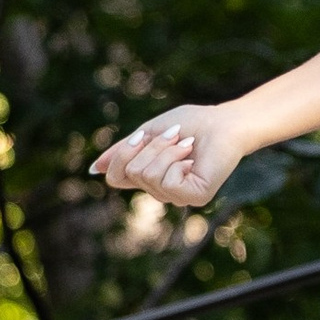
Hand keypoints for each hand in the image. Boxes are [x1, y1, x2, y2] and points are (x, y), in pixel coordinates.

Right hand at [90, 103, 244, 208]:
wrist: (224, 121)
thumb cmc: (190, 124)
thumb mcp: (147, 134)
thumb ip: (122, 152)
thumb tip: (94, 169)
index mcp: (149, 178)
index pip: (115, 177)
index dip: (122, 154)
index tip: (144, 135)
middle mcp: (161, 191)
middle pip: (130, 172)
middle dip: (150, 146)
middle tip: (176, 137)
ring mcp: (178, 197)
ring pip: (146, 174)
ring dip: (166, 150)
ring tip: (188, 146)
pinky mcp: (194, 197)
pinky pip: (166, 180)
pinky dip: (177, 160)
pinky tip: (194, 159)